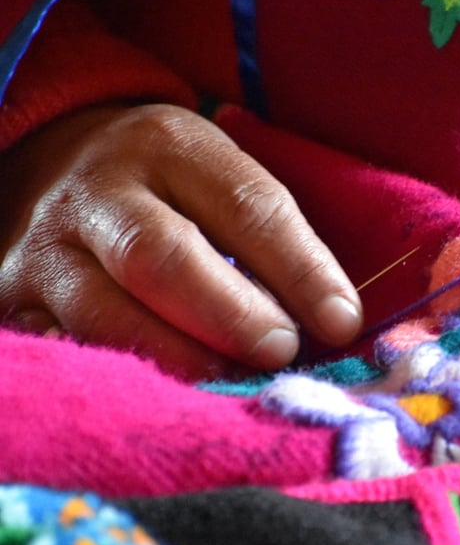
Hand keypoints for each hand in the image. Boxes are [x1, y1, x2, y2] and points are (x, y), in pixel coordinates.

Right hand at [0, 104, 362, 378]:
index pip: (247, 207)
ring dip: (177, 357)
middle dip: (231, 317)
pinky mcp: (14, 298)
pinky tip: (161, 397)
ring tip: (229, 382)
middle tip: (281, 353)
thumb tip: (330, 322)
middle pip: (162, 258)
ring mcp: (46, 248)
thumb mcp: (218, 178)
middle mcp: (100, 193)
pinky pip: (61, 348)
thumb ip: (270, 239)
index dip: (300, 269)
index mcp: (170, 146)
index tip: (342, 323)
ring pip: (104, 315)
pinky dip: (115, 379)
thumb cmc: (168, 184)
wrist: (59, 165)